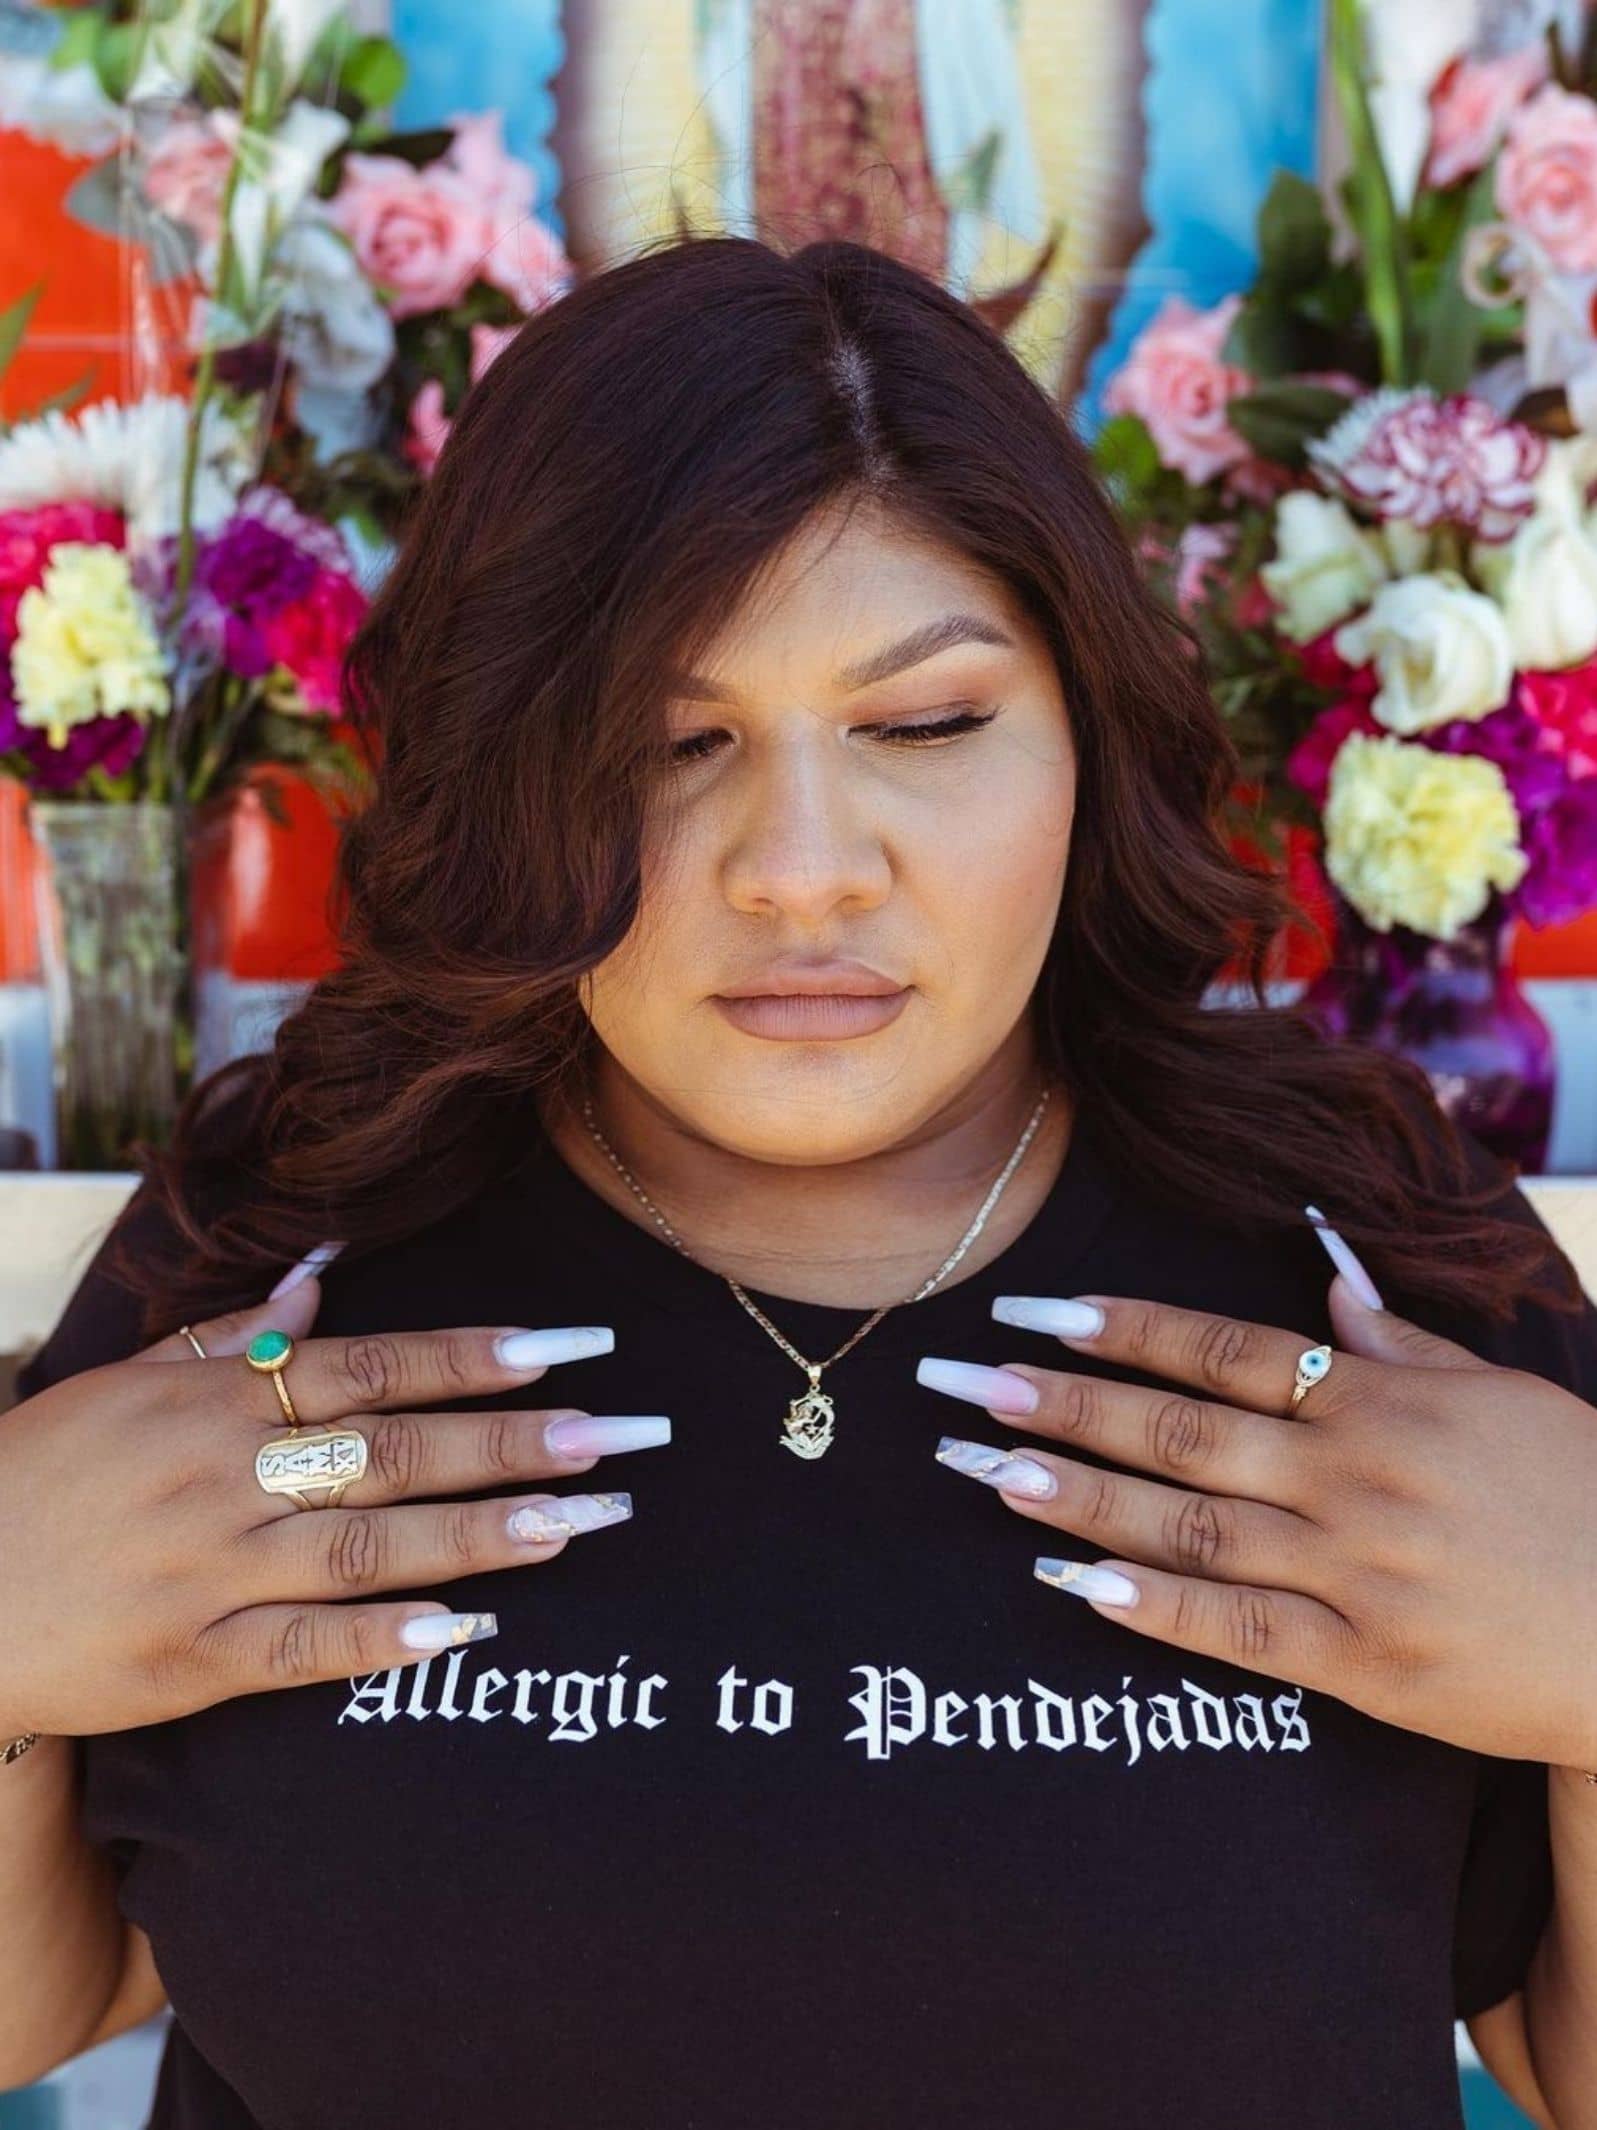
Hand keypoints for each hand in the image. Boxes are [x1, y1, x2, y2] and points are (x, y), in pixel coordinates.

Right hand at [0, 1284, 667, 1740]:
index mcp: (218, 1400)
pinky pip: (300, 1648)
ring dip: (481, 1534)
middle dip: (519, 1442)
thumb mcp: (127, 1376)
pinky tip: (462, 1631)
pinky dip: (379, 1637)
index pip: (377, 1365)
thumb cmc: (43, 1469)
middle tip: (624, 1439)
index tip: (577, 1349)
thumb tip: (325, 1276)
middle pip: (398, 1451)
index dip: (480, 1356)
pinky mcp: (192, 1660)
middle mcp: (226, 1478)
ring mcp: (212, 1571)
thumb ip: (234, 1332)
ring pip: (369, 1546)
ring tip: (580, 1524)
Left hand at [920, 1277, 1596, 1768]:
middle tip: (959, 1384)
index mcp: (1383, 1401)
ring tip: (982, 1472)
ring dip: (1076, 1496)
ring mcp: (1355, 1575)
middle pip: (1179, 1430)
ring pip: (1187, 1526)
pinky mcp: (1366, 1668)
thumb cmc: (1581, 1492)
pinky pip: (1239, 1632)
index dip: (1120, 1330)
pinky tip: (1073, 1580)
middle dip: (1059, 1405)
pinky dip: (1153, 1607)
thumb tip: (1323, 1284)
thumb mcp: (1502, 1391)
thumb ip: (1401, 1342)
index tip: (1031, 1314)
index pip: (1223, 1350)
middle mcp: (1354, 1479)